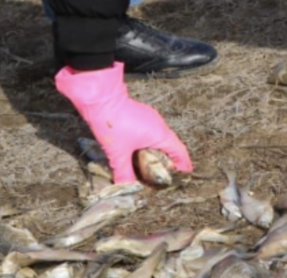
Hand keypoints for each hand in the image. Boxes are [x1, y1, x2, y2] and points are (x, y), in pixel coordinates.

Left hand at [55, 62, 192, 183]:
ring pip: (161, 138)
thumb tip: (126, 188)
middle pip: (171, 145)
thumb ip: (124, 172)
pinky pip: (152, 132)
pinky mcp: (142, 115)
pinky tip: (139, 150)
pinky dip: (150, 143)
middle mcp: (160, 126)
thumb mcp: (118, 153)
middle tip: (167, 174)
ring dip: (160, 151)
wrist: (101, 99)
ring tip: (153, 165)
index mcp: (160, 135)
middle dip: (171, 160)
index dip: (184, 164)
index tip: (185, 175)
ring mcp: (151, 118)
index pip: (179, 151)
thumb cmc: (113, 125)